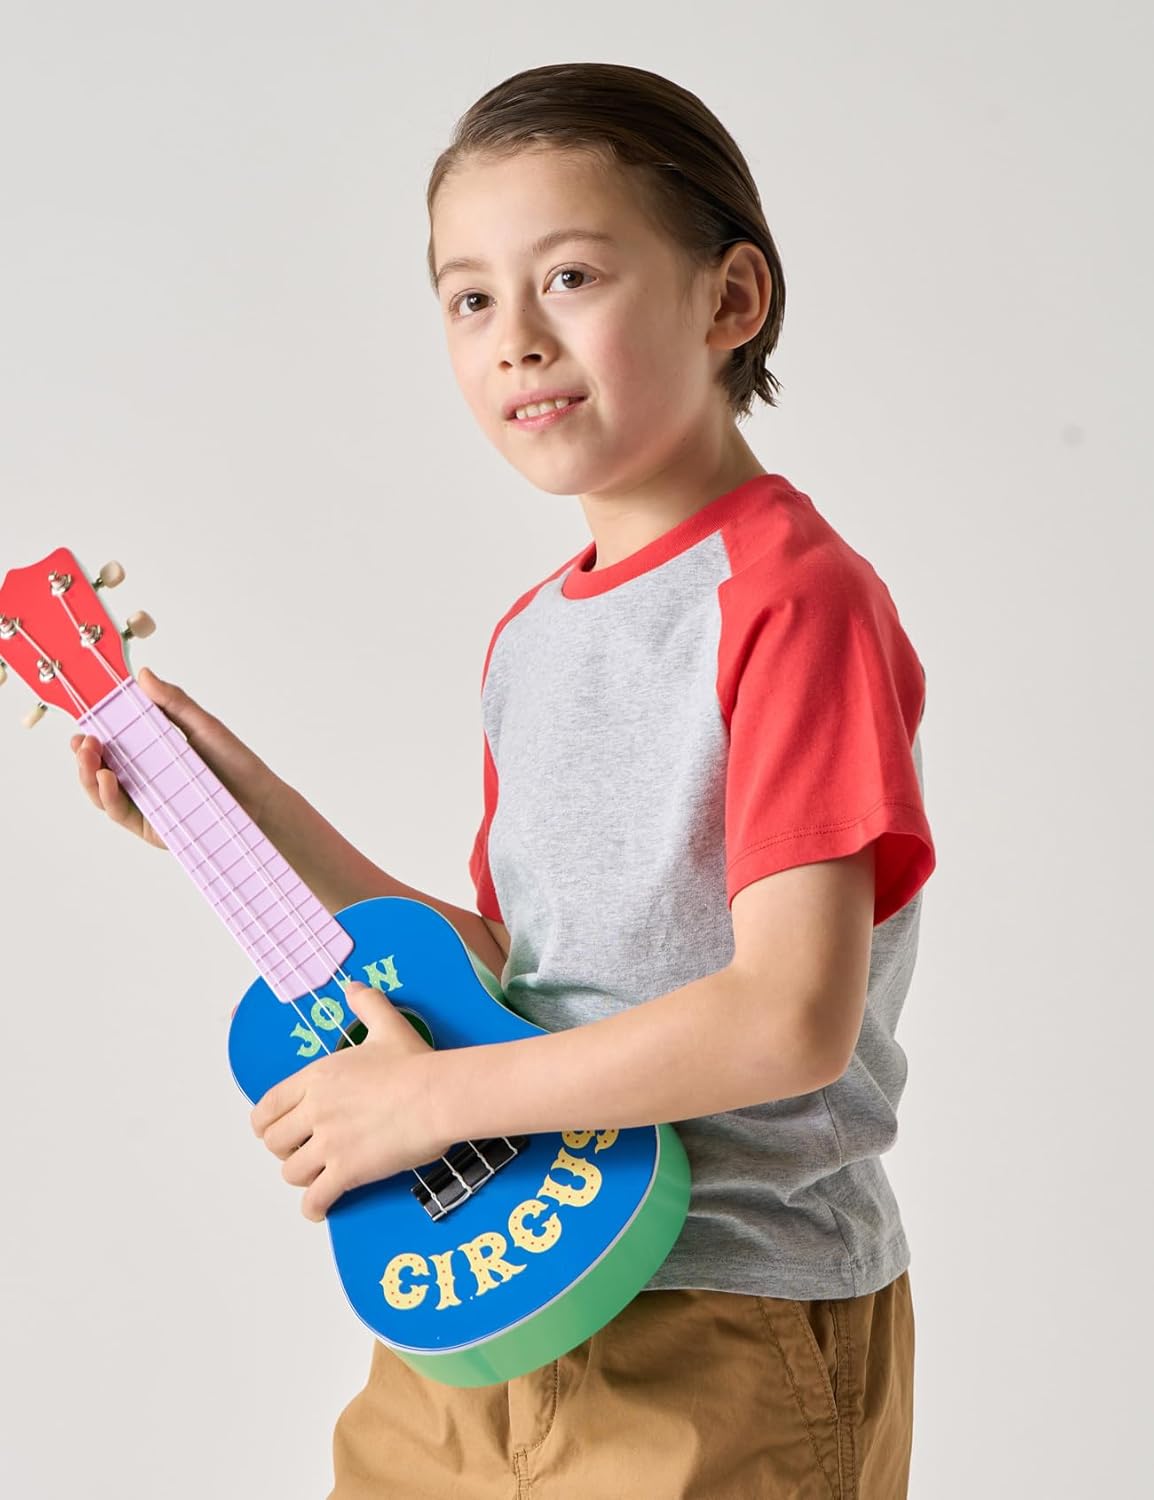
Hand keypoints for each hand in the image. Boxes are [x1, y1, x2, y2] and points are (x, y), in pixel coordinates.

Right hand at [70, 667, 282, 847]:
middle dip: (84, 754)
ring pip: (102, 791)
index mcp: (151, 751)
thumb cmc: (235, 764)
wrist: (260, 801)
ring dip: (88, 774)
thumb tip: (143, 674)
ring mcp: (145, 802)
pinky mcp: (150, 826)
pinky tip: (107, 779)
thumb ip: (173, 703)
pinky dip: (108, 796)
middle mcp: (143, 777)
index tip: (84, 721)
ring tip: (89, 757)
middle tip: (83, 741)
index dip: (93, 732)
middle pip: (100, 766)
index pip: (112, 741)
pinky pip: (120, 812)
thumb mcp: (203, 726)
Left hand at [249, 982, 450, 1222]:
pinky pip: (314, 1199)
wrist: (438, 1095)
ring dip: (302, 1177)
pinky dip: (313, 1208)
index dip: (267, 1124)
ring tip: (318, 1176)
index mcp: (316, 1076)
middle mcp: (314, 1109)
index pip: (267, 1108)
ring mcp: (329, 1143)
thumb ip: (366, 1004)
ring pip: (291, 1172)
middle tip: (305, 1151)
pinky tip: (321, 1208)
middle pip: (274, 1142)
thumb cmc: (415, 1063)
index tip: (277, 1131)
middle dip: (286, 1150)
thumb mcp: (388, 1025)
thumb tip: (355, 987)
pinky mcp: (347, 1171)